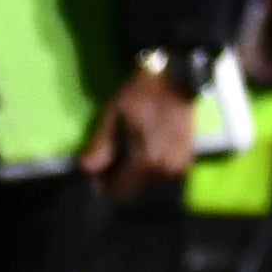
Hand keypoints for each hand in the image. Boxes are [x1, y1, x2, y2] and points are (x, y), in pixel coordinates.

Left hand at [80, 68, 197, 204]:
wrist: (177, 79)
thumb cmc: (141, 94)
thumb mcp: (113, 114)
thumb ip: (101, 145)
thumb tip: (86, 170)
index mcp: (145, 161)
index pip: (118, 192)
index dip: (103, 184)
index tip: (97, 168)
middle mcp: (164, 171)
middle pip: (132, 191)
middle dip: (118, 179)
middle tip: (112, 156)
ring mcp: (178, 169)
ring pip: (145, 185)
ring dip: (134, 174)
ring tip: (129, 151)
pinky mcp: (185, 163)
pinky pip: (159, 177)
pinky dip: (149, 169)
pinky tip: (146, 149)